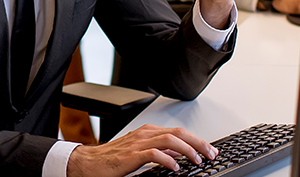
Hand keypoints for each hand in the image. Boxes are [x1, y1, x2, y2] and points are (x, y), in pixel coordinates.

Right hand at [66, 124, 217, 176]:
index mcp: (148, 131)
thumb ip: (159, 151)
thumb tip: (180, 156)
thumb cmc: (112, 158)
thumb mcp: (140, 152)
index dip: (196, 140)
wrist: (89, 162)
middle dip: (198, 143)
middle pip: (178, 133)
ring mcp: (138, 143)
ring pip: (170, 140)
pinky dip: (168, 160)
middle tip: (210, 154)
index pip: (178, 131)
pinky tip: (176, 168)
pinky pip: (154, 154)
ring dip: (188, 150)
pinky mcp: (131, 156)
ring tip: (198, 160)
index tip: (209, 150)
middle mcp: (145, 134)